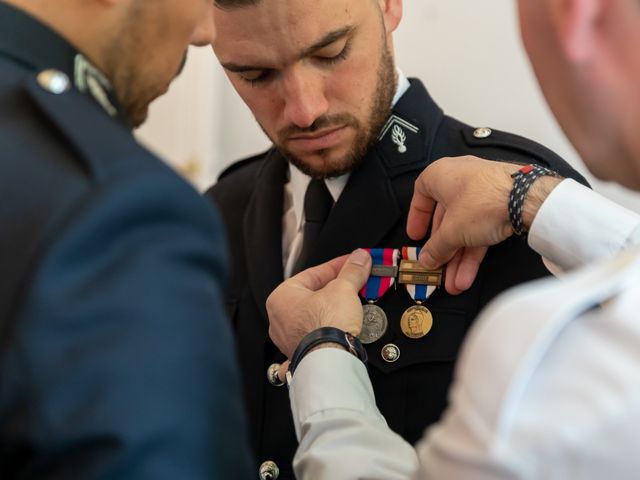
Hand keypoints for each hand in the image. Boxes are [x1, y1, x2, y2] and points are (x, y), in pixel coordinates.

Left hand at [267, 249, 371, 358]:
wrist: (330, 361)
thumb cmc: (325, 327)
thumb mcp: (343, 289)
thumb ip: (352, 271)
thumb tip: (359, 259)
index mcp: (282, 297)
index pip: (314, 273)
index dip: (338, 266)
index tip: (352, 263)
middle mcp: (280, 319)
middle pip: (314, 295)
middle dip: (336, 288)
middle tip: (355, 281)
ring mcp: (289, 339)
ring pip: (313, 317)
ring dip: (332, 309)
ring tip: (351, 303)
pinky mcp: (302, 354)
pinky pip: (313, 338)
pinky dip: (325, 333)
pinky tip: (335, 331)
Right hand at [407, 157, 519, 293]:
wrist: (526, 198)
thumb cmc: (482, 201)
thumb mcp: (451, 231)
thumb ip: (436, 248)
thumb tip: (427, 258)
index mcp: (440, 175)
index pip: (421, 195)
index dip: (417, 217)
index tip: (416, 236)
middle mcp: (459, 180)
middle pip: (445, 219)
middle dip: (442, 249)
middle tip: (437, 269)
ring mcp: (481, 192)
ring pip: (464, 228)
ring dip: (458, 257)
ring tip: (455, 282)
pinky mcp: (499, 204)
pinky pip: (480, 229)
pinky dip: (474, 251)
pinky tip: (468, 274)